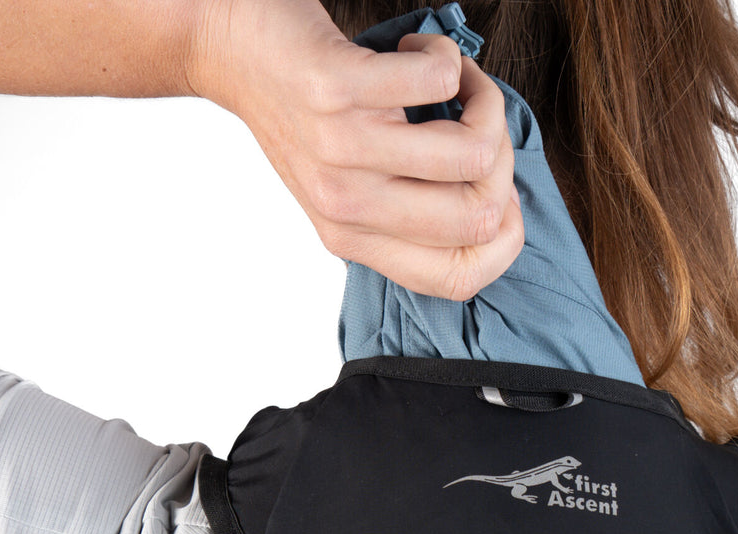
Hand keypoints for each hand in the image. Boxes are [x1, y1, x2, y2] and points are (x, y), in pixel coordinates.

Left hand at [188, 0, 523, 301]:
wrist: (234, 50)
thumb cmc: (304, 114)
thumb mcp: (349, 188)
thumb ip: (406, 213)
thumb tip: (494, 208)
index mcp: (353, 240)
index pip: (458, 280)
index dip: (504, 240)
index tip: (498, 192)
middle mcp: (346, 205)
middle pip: (478, 216)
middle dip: (501, 160)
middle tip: (475, 123)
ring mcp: (340, 149)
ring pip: (472, 154)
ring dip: (482, 104)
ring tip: (451, 81)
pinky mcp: (336, 87)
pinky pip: (438, 81)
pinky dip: (444, 57)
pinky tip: (418, 52)